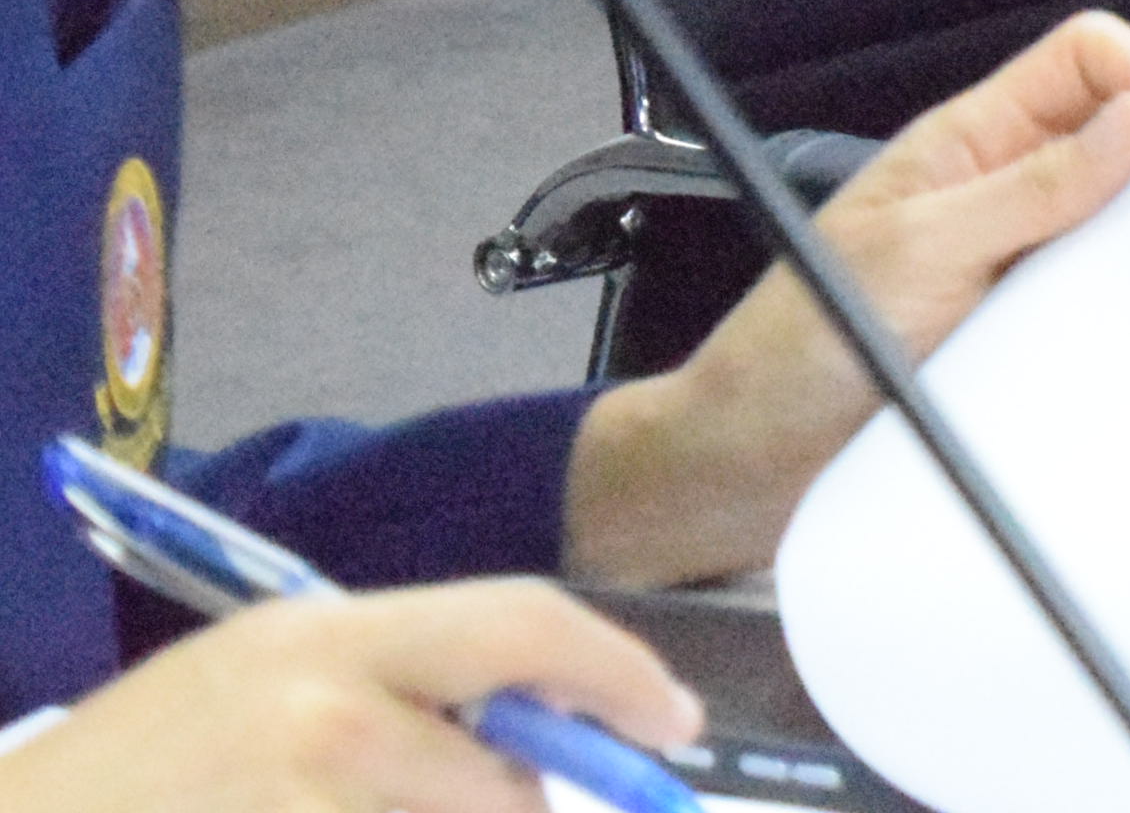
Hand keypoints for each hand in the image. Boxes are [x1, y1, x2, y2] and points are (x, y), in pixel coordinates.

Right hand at [0, 580, 692, 812]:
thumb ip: (411, 685)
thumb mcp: (278, 671)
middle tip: (492, 802)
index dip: (621, 676)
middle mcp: (326, 721)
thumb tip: (556, 726)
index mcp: (331, 639)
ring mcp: (297, 808)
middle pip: (508, 785)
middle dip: (522, 807)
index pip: (523, 629)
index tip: (676, 724)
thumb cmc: (158, 752)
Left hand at [563, 9, 1129, 588]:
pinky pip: (1103, 309)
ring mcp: (1019, 266)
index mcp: (969, 142)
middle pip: (1118, 141)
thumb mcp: (916, 251)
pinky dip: (1123, 318)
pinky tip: (1122, 339)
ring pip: (1120, 229)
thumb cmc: (790, 349)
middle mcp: (1003, 195)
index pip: (1084, 60)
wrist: (743, 470)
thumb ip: (1031, 186)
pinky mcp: (1028, 338)